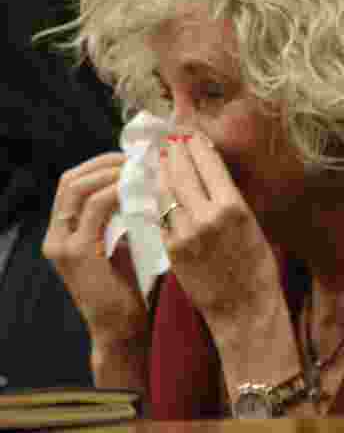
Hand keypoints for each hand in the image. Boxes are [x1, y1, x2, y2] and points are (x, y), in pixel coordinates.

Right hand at [43, 152, 148, 348]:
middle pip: (70, 180)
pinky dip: (118, 191)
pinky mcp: (78, 253)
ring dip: (113, 173)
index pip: (70, 183)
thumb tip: (136, 183)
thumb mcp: (116, 245)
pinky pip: (95, 207)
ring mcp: (61, 245)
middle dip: (106, 163)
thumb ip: (116, 218)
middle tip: (139, 160)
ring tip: (142, 172)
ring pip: (79, 188)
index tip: (131, 159)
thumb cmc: (126, 288)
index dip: (100, 164)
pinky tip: (140, 190)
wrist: (120, 329)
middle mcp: (55, 236)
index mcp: (61, 232)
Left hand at [157, 133, 285, 343]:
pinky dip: (156, 198)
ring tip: (158, 158)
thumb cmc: (258, 267)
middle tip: (168, 137)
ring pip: (165, 192)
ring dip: (161, 171)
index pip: (208, 164)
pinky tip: (155, 188)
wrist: (245, 310)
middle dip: (174, 152)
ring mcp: (185, 233)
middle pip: (182, 172)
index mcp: (233, 207)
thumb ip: (229, 199)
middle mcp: (207, 216)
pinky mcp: (171, 249)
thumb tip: (211, 174)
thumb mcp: (253, 224)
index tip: (188, 132)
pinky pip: (159, 216)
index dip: (195, 145)